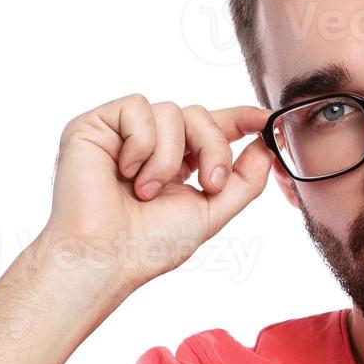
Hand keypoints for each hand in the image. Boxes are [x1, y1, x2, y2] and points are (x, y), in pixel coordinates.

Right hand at [40, 94, 273, 291]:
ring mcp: (122, 133)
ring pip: (170, 110)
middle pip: (198, 115)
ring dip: (168, 156)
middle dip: (213, 148)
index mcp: (177, 164)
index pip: (211, 128)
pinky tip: (125, 171)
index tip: (266, 118)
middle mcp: (150, 145)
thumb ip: (244, 179)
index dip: (241, 118)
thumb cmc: (149, 245)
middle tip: (208, 185)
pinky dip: (140, 143)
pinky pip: (137, 107)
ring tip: (146, 190)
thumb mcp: (211, 211)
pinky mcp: (96, 125)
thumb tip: (267, 146)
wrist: (106, 256)